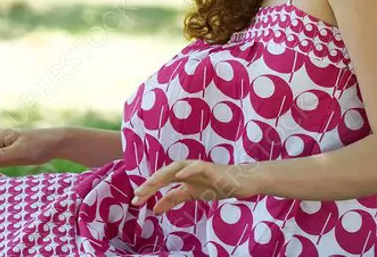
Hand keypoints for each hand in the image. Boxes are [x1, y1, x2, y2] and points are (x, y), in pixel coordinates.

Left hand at [131, 160, 257, 213]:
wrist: (240, 182)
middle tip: (136, 196)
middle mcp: (186, 169)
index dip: (148, 191)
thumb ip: (173, 199)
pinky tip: (179, 176)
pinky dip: (188, 170)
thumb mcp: (191, 194)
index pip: (161, 182)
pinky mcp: (211, 169)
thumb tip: (155, 209)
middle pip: (164, 174)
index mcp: (181, 176)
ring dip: (162, 176)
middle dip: (150, 185)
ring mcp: (198, 168)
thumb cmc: (216, 185)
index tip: (135, 201)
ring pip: (176, 168)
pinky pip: (198, 167)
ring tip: (150, 184)